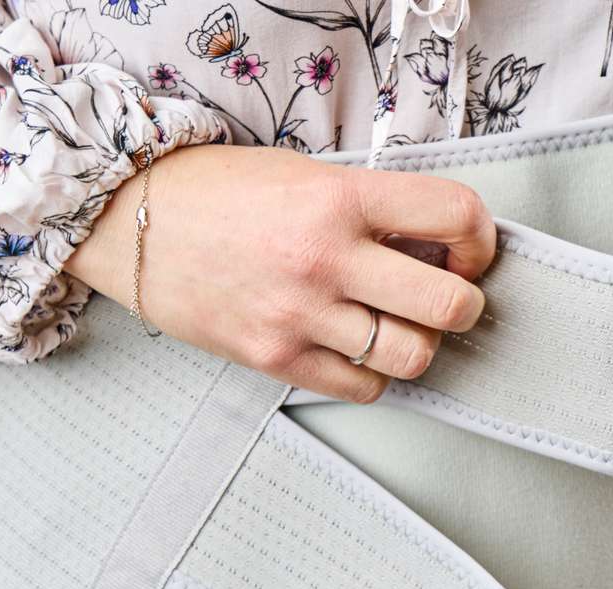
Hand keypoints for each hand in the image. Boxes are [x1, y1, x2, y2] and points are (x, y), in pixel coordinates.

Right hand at [67, 144, 494, 401]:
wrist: (131, 220)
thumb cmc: (218, 193)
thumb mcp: (306, 175)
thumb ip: (373, 208)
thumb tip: (439, 245)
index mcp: (341, 198)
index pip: (456, 216)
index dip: (481, 239)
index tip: (469, 251)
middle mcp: (326, 258)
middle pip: (449, 305)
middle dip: (464, 304)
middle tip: (447, 298)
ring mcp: (300, 315)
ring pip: (412, 357)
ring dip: (418, 345)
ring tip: (396, 325)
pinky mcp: (274, 358)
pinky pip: (362, 388)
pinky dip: (372, 375)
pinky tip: (354, 348)